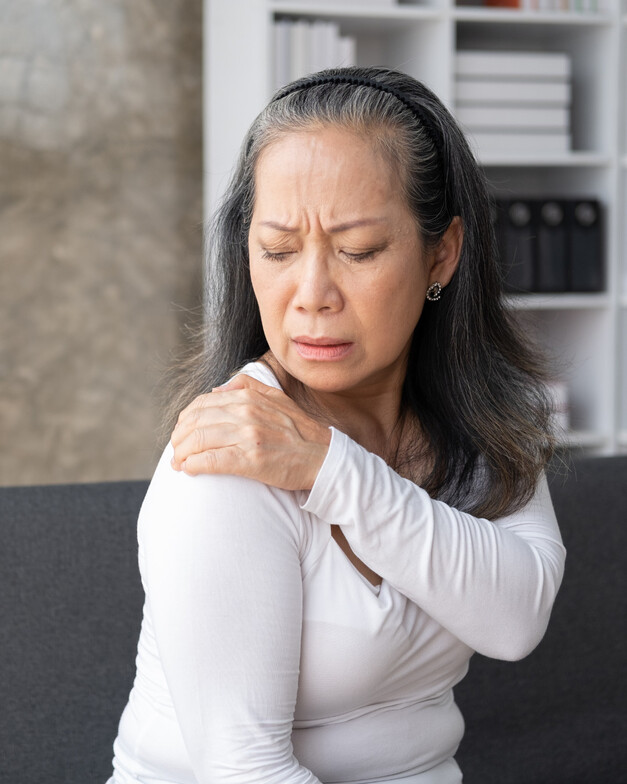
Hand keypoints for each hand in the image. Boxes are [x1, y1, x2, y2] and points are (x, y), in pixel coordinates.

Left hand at [170, 374, 330, 490]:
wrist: (324, 458)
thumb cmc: (300, 432)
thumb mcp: (276, 398)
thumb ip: (247, 386)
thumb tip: (217, 389)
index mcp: (249, 397)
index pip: (202, 404)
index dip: (185, 420)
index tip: (182, 433)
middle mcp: (246, 412)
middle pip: (195, 422)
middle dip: (179, 438)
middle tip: (176, 451)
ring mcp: (248, 436)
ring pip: (199, 440)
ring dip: (181, 454)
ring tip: (178, 463)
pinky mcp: (251, 460)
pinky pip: (211, 461)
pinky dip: (193, 465)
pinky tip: (188, 471)